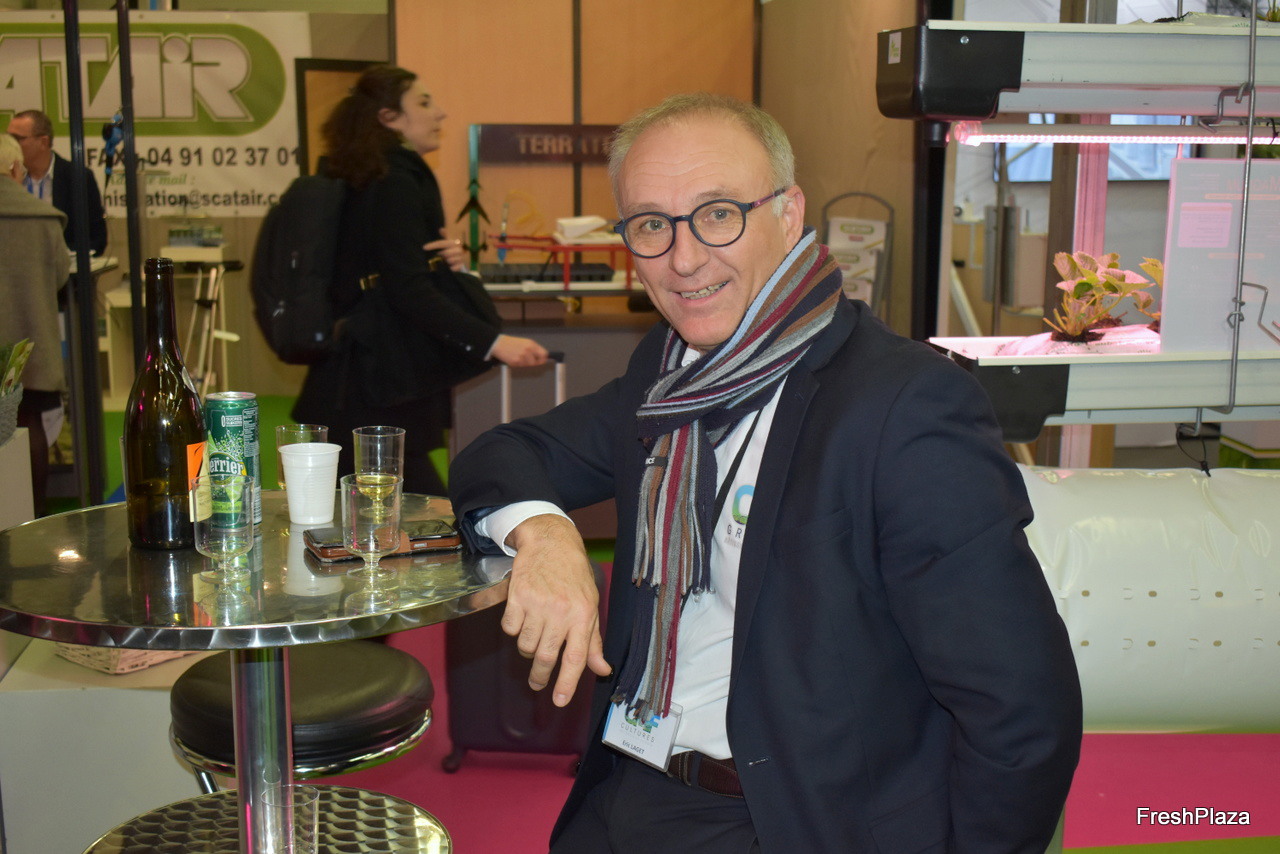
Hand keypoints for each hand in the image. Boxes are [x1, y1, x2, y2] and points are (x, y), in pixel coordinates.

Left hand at [423, 228, 466, 271]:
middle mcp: (459, 249)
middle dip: (440, 254)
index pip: (442, 243)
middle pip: (445, 252)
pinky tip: (450, 267)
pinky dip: (451, 268)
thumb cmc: (454, 249)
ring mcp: (461, 258)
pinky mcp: (462, 266)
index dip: (433, 245)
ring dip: (445, 261)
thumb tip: (441, 229)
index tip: (424, 247)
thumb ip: (445, 235)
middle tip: (438, 255)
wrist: (465, 259)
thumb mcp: (449, 241)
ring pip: (450, 260)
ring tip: (445, 261)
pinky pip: (454, 268)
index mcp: (455, 242)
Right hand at [491, 334, 548, 367]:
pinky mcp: (515, 362)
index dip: (543, 358)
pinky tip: (514, 357)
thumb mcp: (526, 342)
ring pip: (528, 365)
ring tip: (519, 356)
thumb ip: (535, 349)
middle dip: (534, 362)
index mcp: (531, 344)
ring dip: (525, 363)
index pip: (544, 354)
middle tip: (528, 359)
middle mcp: (527, 350)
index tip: (542, 360)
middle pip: (537, 362)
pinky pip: (520, 366)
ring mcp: (521, 357)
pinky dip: (518, 364)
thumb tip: (543, 357)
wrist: (499, 343)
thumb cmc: (512, 343)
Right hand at [504, 514, 610, 705]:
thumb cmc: (574, 577)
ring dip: (527, 649)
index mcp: (583, 615)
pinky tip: (522, 617)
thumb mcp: (591, 606)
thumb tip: (602, 671)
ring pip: (525, 645)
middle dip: (540, 676)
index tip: (559, 701)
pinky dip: (514, 629)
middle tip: (537, 683)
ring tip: (534, 637)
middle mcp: (561, 611)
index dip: (567, 682)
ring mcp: (537, 604)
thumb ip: (593, 642)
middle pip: (546, 657)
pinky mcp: (517, 596)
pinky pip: (509, 629)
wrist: (550, 543)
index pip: (576, 657)